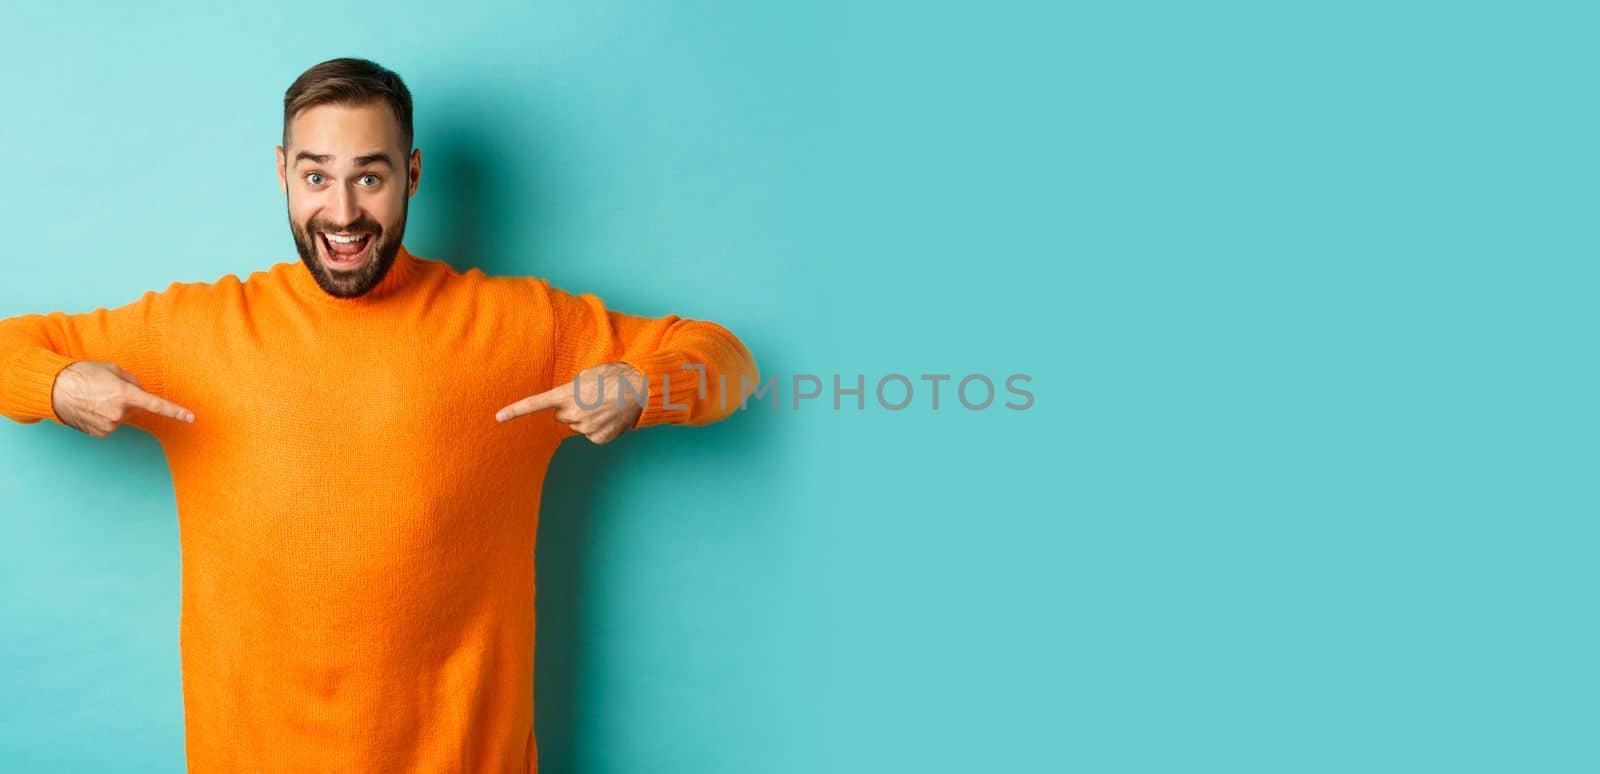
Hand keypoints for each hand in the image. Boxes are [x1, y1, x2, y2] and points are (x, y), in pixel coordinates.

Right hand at [51, 360, 194, 436]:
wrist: (53, 389)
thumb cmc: (82, 375)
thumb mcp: (112, 369)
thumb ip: (132, 380)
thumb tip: (141, 390)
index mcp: (125, 394)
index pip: (156, 404)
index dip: (175, 411)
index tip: (191, 418)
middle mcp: (119, 413)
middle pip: (136, 409)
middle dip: (128, 400)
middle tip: (108, 390)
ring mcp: (109, 425)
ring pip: (123, 417)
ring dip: (115, 409)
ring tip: (95, 398)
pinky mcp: (100, 433)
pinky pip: (111, 425)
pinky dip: (105, 417)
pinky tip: (91, 408)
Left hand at [494, 361, 645, 443]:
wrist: (641, 389)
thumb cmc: (616, 376)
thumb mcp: (588, 375)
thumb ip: (572, 389)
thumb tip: (569, 403)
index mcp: (567, 394)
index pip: (535, 404)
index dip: (515, 411)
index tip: (498, 417)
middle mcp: (573, 413)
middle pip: (561, 416)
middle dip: (570, 408)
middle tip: (590, 398)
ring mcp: (586, 428)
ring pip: (577, 425)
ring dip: (586, 417)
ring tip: (604, 405)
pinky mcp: (599, 438)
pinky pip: (591, 434)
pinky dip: (599, 427)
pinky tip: (610, 417)